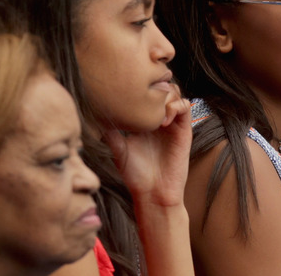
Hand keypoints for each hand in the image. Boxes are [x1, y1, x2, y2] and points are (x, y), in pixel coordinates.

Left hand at [104, 84, 191, 206]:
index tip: (127, 92)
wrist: (154, 193)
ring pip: (175, 93)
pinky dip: (176, 106)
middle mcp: (160, 119)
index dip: (140, 87)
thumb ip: (110, 132)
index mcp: (145, 120)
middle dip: (154, 87)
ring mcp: (173, 123)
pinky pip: (186, 106)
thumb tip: (94, 116)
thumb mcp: (118, 149)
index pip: (146, 93)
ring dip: (165, 95)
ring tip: (154, 111)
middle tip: (143, 98)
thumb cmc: (136, 175)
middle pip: (162, 87)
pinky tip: (163, 121)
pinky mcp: (185, 130)